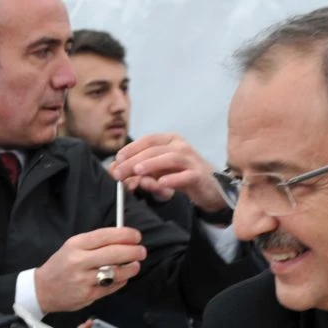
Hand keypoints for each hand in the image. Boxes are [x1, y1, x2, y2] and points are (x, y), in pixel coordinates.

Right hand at [35, 227, 144, 313]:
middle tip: (141, 251)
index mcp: (76, 245)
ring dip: (130, 268)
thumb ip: (95, 243)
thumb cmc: (61, 265)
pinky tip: (123, 277)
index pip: (106, 236)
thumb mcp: (72, 247)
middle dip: (133, 251)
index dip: (125, 235)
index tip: (136, 236)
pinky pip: (112, 287)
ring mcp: (84, 280)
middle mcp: (80, 261)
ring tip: (135, 265)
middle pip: (114, 253)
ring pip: (116, 272)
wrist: (42, 289)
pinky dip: (121, 281)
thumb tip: (123, 239)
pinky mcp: (88, 295)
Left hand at [110, 132, 229, 211]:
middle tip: (120, 172)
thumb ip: (141, 169)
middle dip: (135, 160)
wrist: (209, 188)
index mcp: (170, 140)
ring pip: (170, 158)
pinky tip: (161, 183)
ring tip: (137, 172)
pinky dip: (173, 179)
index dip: (131, 148)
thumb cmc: (181, 175)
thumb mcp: (159, 170)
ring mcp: (191, 160)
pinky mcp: (198, 175)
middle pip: (155, 150)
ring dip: (152, 165)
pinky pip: (185, 176)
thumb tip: (117, 171)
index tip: (117, 159)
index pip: (148, 140)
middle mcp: (181, 146)